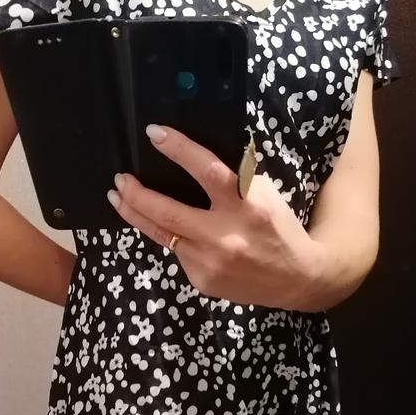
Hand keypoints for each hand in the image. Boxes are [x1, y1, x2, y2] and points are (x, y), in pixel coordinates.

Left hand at [107, 124, 326, 311]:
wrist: (296, 279)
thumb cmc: (277, 228)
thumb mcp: (264, 194)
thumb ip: (233, 180)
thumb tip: (192, 160)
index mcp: (247, 205)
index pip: (209, 171)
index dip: (180, 150)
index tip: (154, 134)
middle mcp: (226, 235)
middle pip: (168, 212)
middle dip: (137, 193)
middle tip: (120, 179)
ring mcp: (211, 262)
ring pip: (162, 235)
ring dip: (136, 214)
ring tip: (118, 198)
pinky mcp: (202, 281)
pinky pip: (176, 253)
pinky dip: (168, 238)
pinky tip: (163, 229)